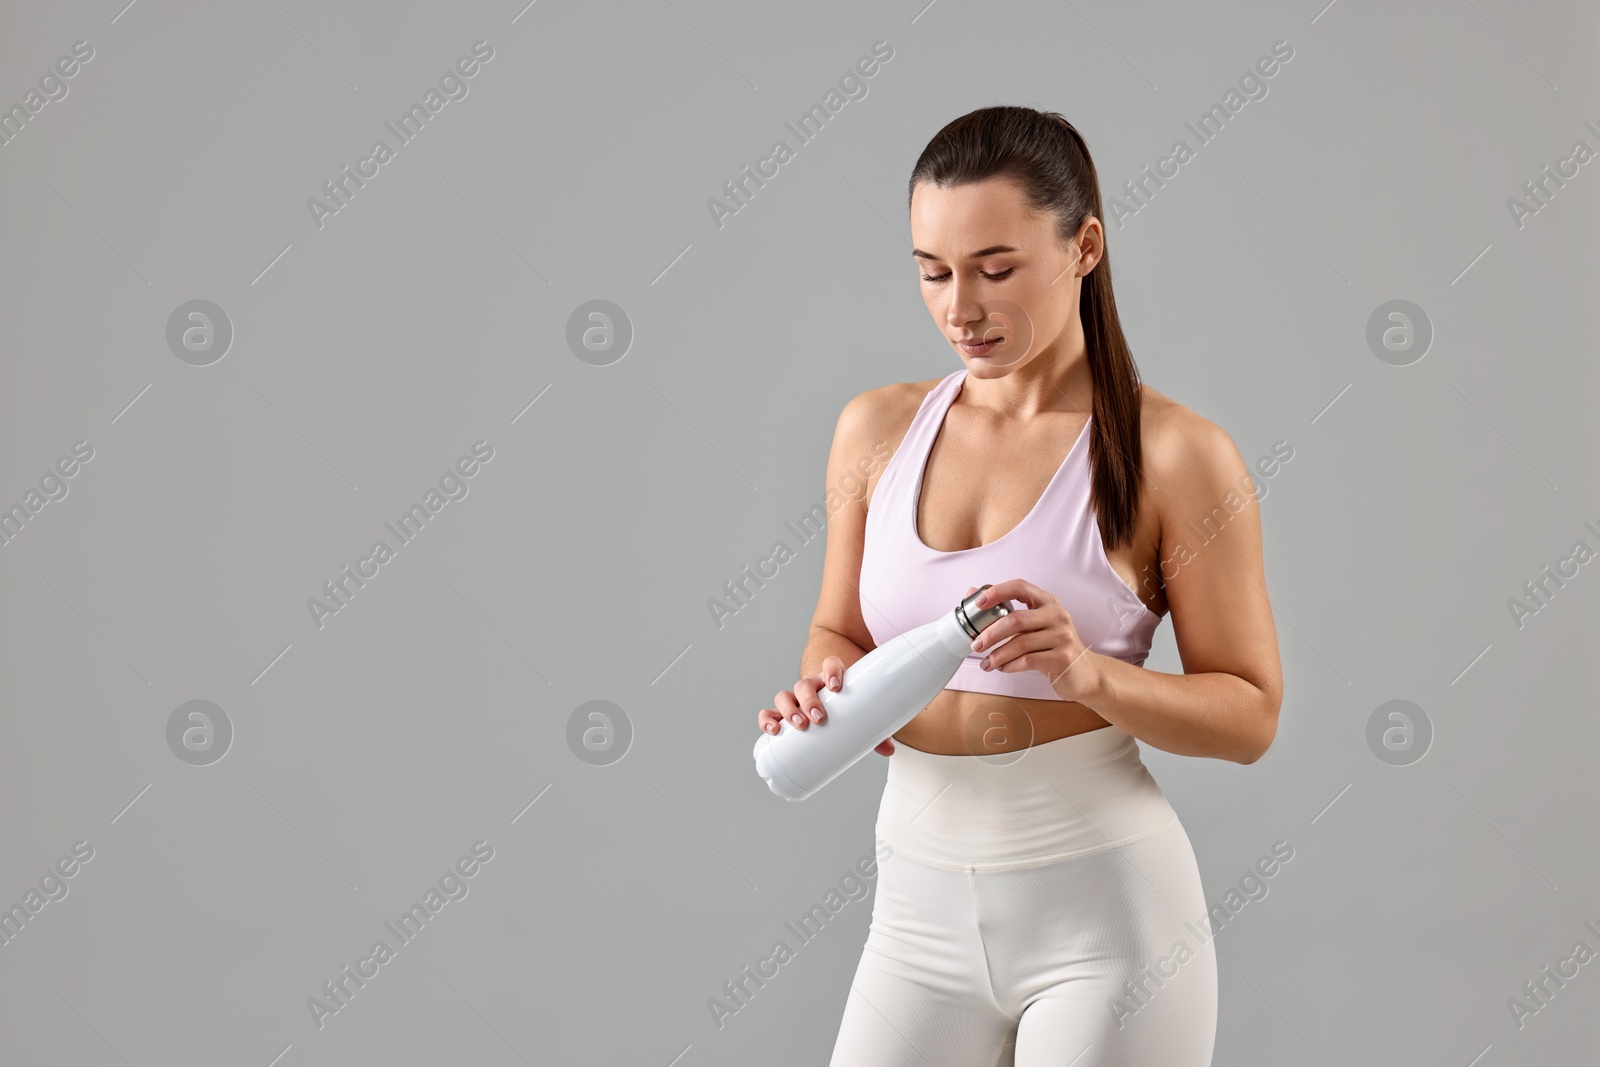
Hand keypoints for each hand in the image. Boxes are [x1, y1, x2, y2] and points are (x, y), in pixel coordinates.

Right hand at [757, 656, 893, 755]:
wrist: (832, 700)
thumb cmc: (848, 706)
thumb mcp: (860, 713)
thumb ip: (875, 729)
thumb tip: (887, 750)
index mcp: (832, 679)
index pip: (830, 664)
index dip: (831, 671)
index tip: (836, 686)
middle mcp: (812, 686)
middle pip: (804, 684)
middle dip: (809, 700)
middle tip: (819, 718)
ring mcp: (796, 699)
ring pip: (785, 696)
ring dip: (790, 710)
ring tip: (800, 726)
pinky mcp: (785, 713)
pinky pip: (771, 712)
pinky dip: (768, 718)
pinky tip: (772, 730)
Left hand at [965, 579, 1101, 701]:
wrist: (1084, 673)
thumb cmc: (1053, 647)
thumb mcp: (1033, 626)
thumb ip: (1007, 612)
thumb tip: (972, 594)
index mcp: (1047, 602)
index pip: (1020, 587)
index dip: (997, 592)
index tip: (979, 603)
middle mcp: (1057, 615)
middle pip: (1017, 620)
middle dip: (991, 633)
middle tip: (976, 644)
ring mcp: (1063, 636)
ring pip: (1021, 643)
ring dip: (998, 654)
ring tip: (986, 662)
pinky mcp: (1064, 657)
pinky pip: (1029, 661)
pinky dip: (1010, 665)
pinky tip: (1002, 667)